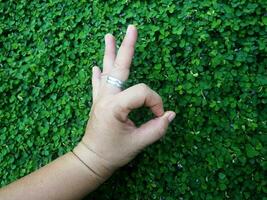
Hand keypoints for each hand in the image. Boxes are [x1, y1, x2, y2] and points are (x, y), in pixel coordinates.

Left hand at [73, 25, 175, 179]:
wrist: (91, 160)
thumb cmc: (113, 153)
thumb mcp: (138, 143)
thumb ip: (157, 128)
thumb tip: (170, 115)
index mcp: (115, 106)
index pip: (143, 92)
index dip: (156, 102)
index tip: (159, 116)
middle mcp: (106, 97)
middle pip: (120, 67)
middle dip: (127, 47)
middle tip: (132, 28)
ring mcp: (100, 98)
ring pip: (106, 71)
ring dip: (109, 53)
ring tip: (109, 36)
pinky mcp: (97, 102)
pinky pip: (98, 84)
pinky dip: (98, 74)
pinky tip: (96, 66)